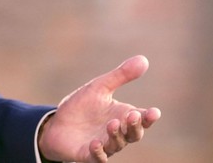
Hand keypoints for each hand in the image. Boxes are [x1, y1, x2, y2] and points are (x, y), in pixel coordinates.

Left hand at [38, 55, 160, 161]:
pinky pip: (97, 157)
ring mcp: (104, 145)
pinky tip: (95, 143)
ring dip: (116, 135)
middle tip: (132, 115)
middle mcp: (117, 133)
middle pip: (134, 134)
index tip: (154, 112)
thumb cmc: (82, 106)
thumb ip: (121, 76)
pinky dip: (98, 152)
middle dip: (135, 126)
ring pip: (117, 145)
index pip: (142, 119)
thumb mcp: (100, 87)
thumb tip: (144, 59)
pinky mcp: (88, 154)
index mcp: (122, 116)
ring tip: (111, 123)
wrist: (58, 123)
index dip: (149, 117)